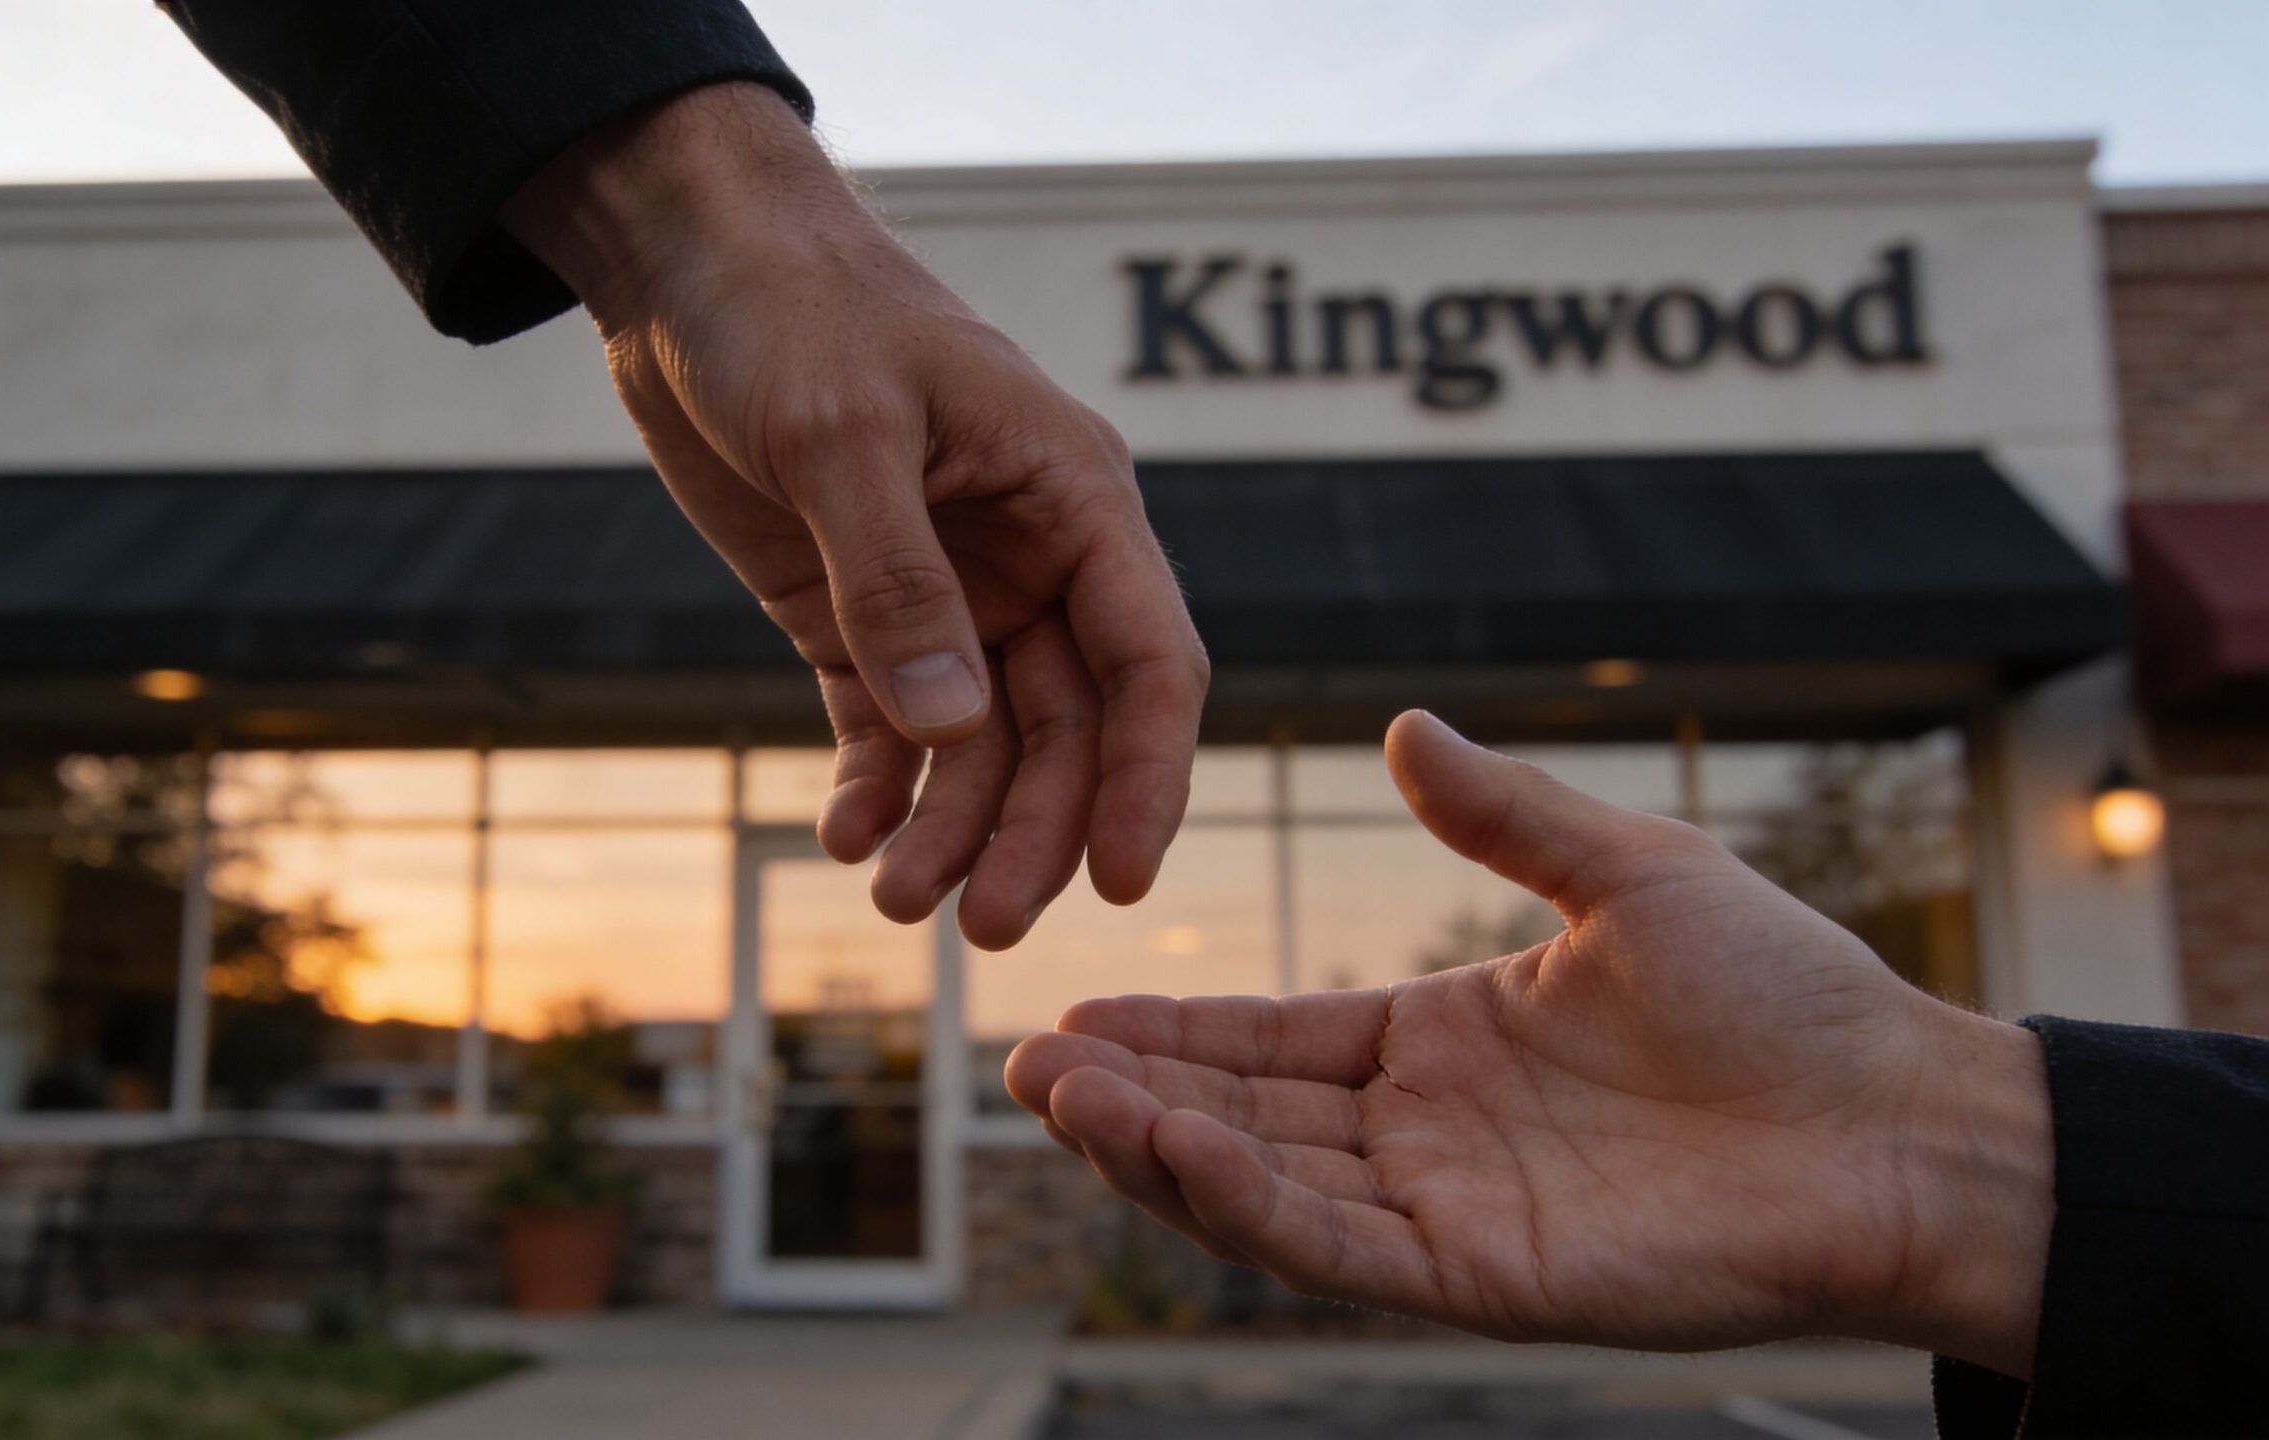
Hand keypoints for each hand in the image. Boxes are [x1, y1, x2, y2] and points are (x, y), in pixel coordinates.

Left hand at [499, 83, 1205, 948]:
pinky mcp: (859, 612)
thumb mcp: (842, 434)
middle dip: (1034, 830)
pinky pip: (889, 725)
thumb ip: (897, 586)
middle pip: (1067, 727)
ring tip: (894, 899)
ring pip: (980, 744)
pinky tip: (845, 837)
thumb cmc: (789, 309)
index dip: (1146, 776)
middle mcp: (1029, 558)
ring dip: (950, 827)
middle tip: (985, 928)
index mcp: (1073, 496)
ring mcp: (946, 592)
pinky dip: (875, 787)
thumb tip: (952, 731)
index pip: (1149, 659)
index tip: (1119, 880)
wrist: (687, 262)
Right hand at [1007, 711, 2055, 1376]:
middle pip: (1242, 1121)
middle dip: (1129, 1100)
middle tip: (1023, 1070)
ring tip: (1061, 1102)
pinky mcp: (1484, 1278)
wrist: (1901, 1117)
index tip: (1072, 1011)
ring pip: (1266, 1190)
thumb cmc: (1788, 996)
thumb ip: (1505, 812)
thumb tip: (1406, 726)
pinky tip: (1170, 1148)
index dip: (1172, 1032)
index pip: (1271, 1040)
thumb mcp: (1627, 872)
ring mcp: (1449, 1212)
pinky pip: (1337, 1247)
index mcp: (1444, 1043)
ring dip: (1156, 1151)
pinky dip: (1244, 1203)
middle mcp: (1427, 1135)